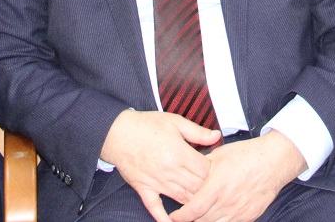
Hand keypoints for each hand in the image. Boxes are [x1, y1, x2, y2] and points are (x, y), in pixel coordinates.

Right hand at [100, 109, 218, 221]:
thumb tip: (217, 136)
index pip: (205, 170)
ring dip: (193, 203)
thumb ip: (197, 132)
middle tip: (213, 187)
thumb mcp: (175, 121)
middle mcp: (170, 170)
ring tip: (202, 204)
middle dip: (207, 188)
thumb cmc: (146, 125)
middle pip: (197, 187)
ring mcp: (157, 182)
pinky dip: (163, 217)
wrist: (118, 132)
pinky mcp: (144, 188)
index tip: (216, 169)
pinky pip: (155, 207)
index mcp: (179, 153)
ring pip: (181, 198)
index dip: (214, 171)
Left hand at [169, 130, 305, 221]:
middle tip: (185, 213)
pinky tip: (217, 213)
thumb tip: (186, 173)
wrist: (274, 161)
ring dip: (204, 221)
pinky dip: (220, 221)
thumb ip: (201, 168)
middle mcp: (227, 202)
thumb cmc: (247, 155)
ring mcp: (239, 211)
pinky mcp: (249, 216)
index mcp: (217, 186)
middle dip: (190, 218)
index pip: (193, 210)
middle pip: (201, 220)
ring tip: (200, 214)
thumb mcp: (219, 156)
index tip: (173, 215)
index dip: (180, 216)